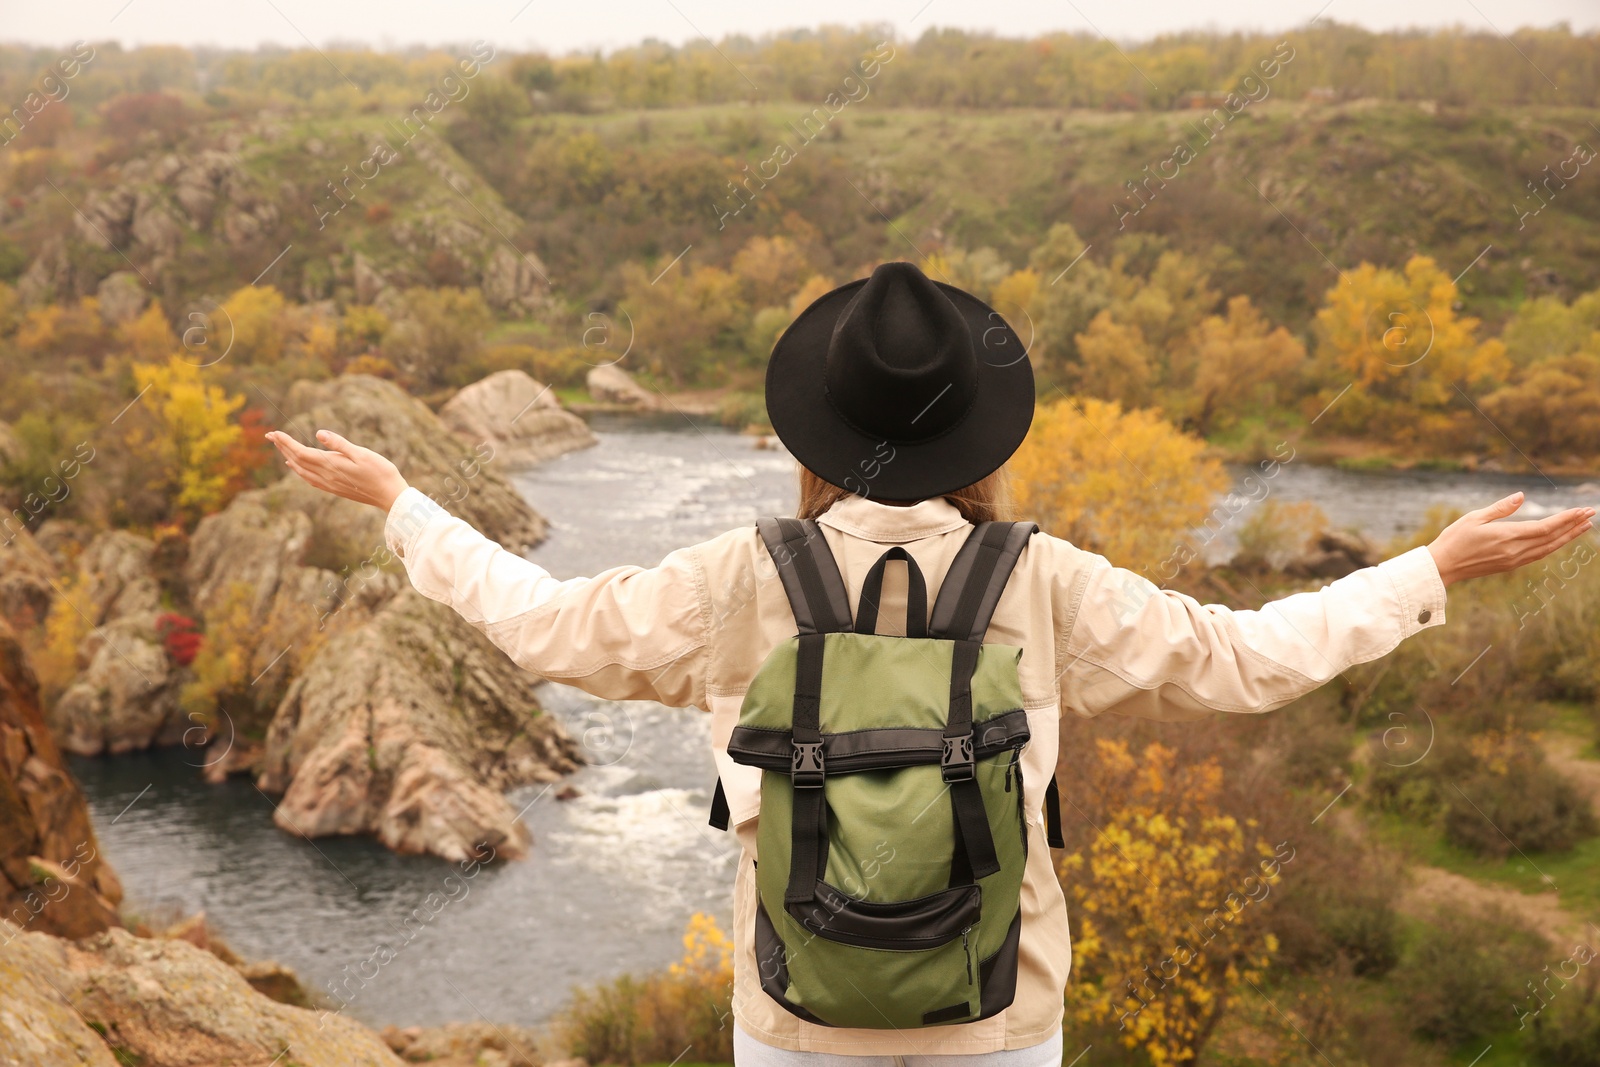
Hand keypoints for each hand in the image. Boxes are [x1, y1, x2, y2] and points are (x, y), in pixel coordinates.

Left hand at [266, 428, 409, 512]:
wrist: (390, 496)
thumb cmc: (380, 472)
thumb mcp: (362, 454)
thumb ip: (339, 444)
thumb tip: (318, 434)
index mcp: (331, 465)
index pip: (301, 452)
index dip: (286, 442)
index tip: (274, 432)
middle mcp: (327, 476)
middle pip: (298, 461)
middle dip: (283, 447)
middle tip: (270, 436)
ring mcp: (330, 484)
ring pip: (302, 471)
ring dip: (289, 458)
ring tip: (281, 448)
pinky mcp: (335, 489)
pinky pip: (310, 479)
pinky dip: (299, 471)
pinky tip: (297, 467)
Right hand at [1426, 492, 1594, 586]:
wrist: (1443, 567)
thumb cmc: (1454, 539)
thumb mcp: (1474, 518)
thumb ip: (1500, 508)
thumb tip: (1522, 496)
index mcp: (1507, 536)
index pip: (1545, 527)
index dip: (1566, 519)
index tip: (1582, 510)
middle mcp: (1515, 550)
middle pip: (1552, 538)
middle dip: (1573, 526)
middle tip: (1591, 515)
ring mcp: (1514, 560)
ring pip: (1548, 548)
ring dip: (1568, 537)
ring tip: (1583, 527)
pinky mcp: (1510, 565)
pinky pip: (1538, 554)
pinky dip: (1553, 546)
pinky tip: (1559, 540)